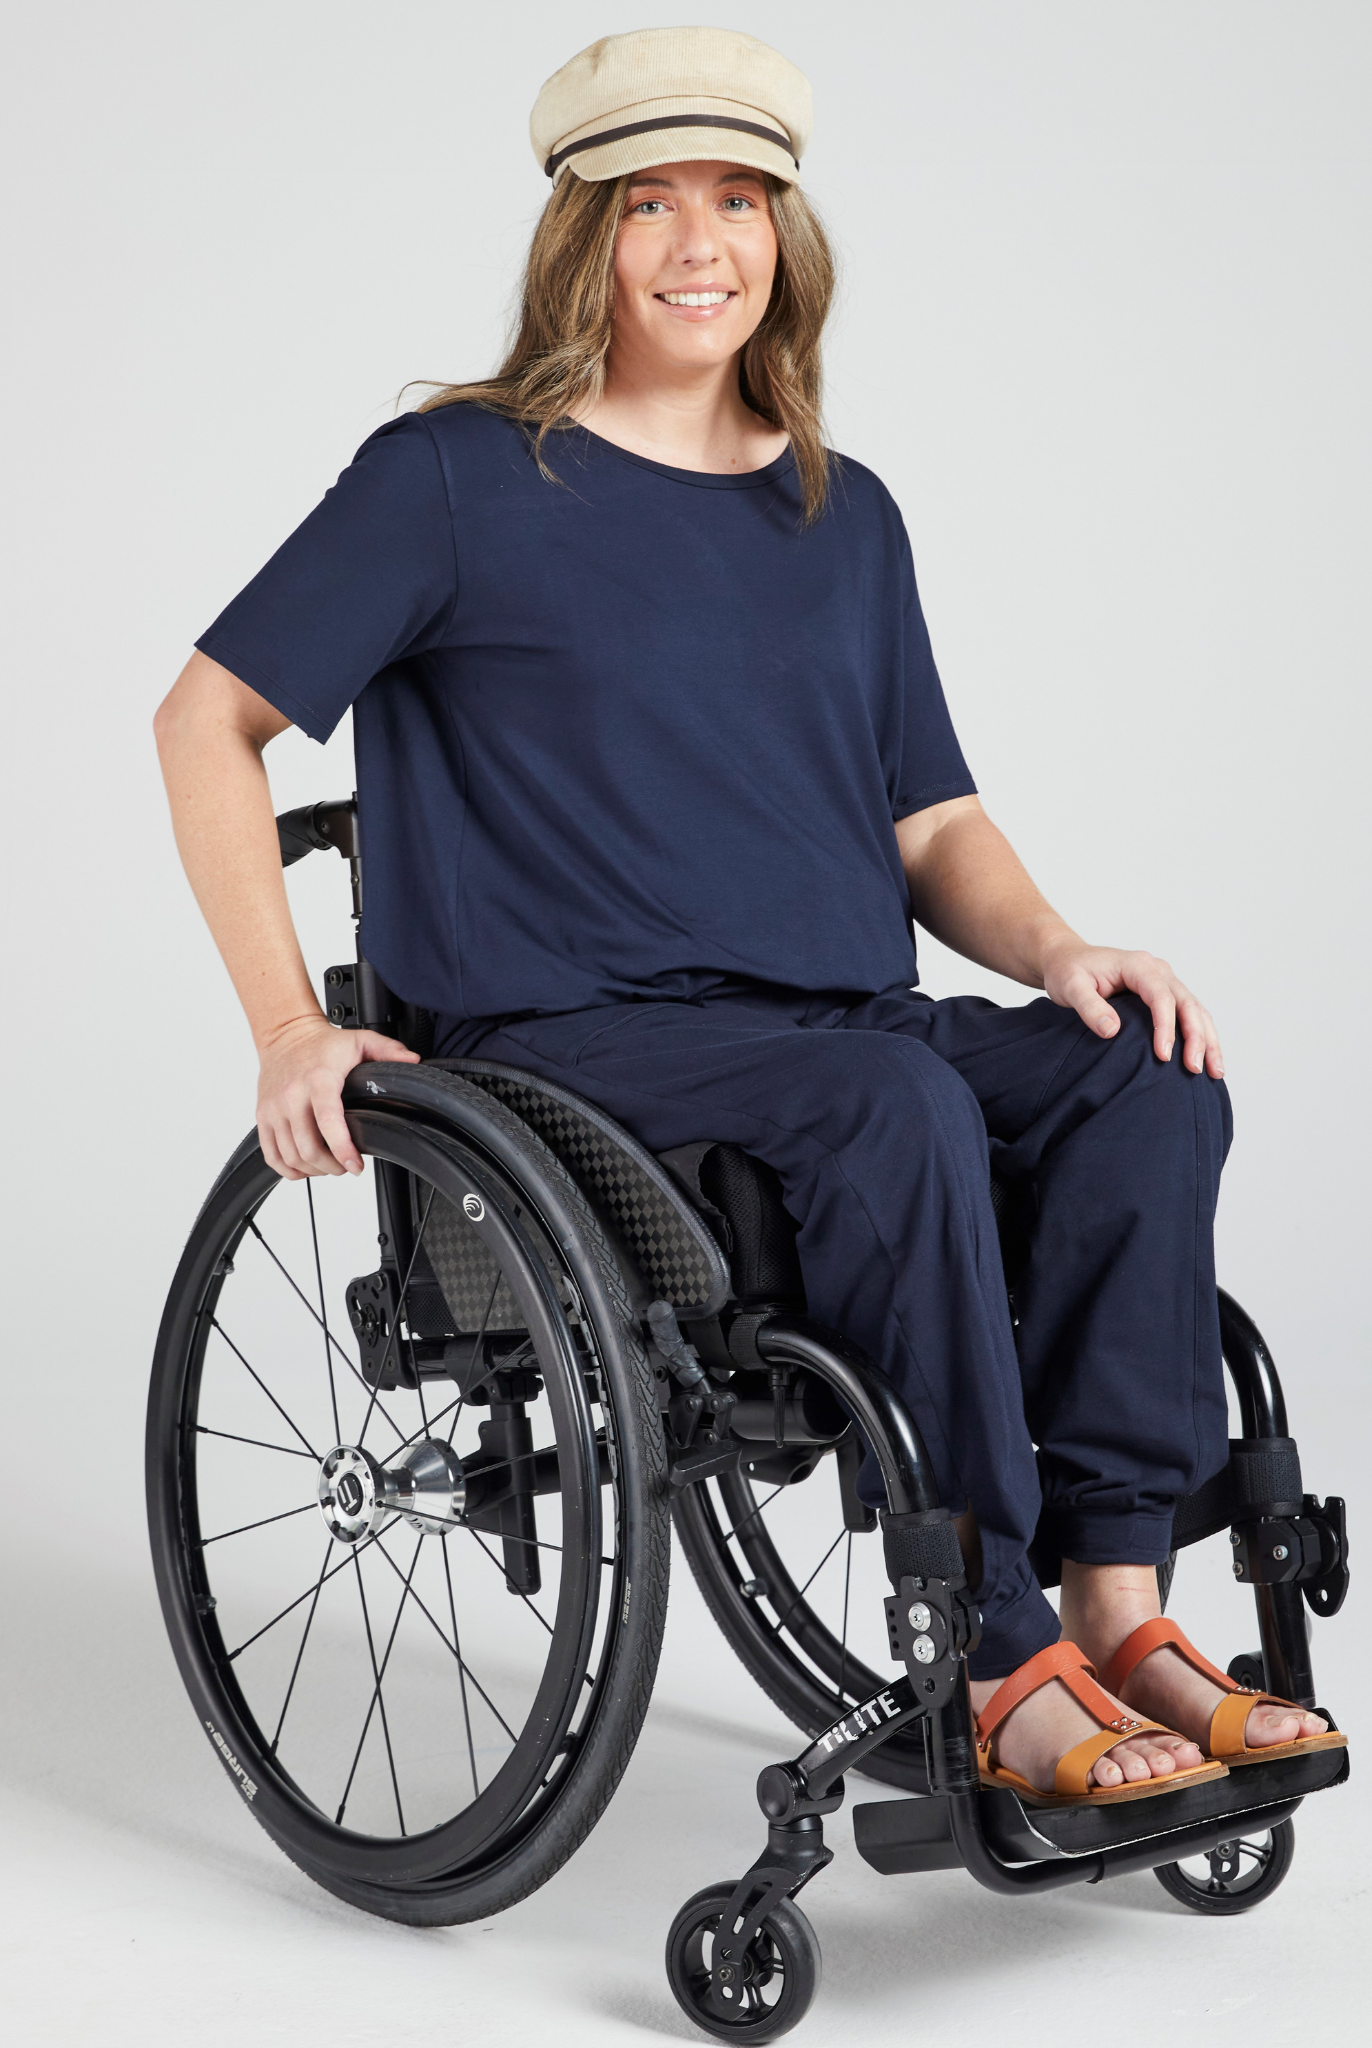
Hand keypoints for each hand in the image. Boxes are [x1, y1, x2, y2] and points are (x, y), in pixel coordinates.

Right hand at [256, 1014, 420, 1177]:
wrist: (285, 1034)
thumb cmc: (323, 1044)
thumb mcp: (361, 1040)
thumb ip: (389, 1050)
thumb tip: (413, 1061)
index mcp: (319, 1080)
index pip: (328, 1122)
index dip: (342, 1150)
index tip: (356, 1166)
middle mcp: (292, 1096)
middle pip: (308, 1148)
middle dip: (332, 1166)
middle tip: (347, 1167)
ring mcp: (273, 1108)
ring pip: (290, 1156)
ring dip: (313, 1170)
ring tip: (329, 1166)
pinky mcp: (262, 1116)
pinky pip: (271, 1154)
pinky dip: (288, 1169)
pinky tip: (305, 1167)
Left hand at [1039, 940, 1223, 1078]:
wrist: (1067, 959)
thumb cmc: (1068, 971)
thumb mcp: (1070, 986)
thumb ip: (1089, 1007)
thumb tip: (1113, 1031)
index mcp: (1138, 965)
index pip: (1161, 997)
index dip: (1166, 1027)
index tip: (1163, 1056)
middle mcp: (1158, 970)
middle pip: (1187, 1004)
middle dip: (1197, 1037)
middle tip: (1195, 1069)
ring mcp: (1165, 981)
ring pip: (1196, 1010)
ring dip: (1208, 1040)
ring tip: (1214, 1071)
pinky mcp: (1165, 994)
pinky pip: (1190, 1014)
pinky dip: (1202, 1035)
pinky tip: (1207, 1059)